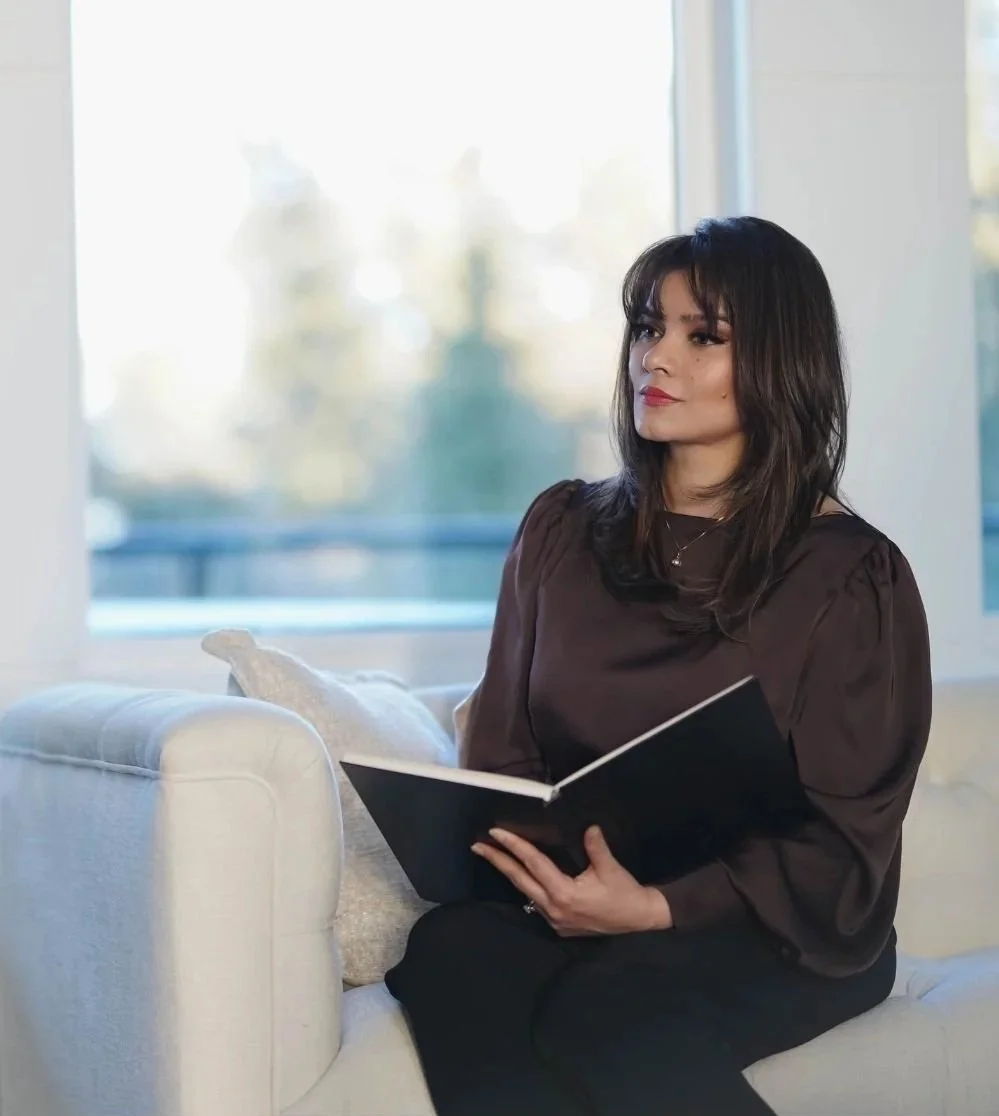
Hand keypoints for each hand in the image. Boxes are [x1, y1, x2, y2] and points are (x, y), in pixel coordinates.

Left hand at [471, 825, 672, 935]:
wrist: (640, 922)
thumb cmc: (625, 895)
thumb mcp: (611, 869)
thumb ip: (596, 847)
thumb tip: (587, 827)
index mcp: (564, 893)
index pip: (533, 864)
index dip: (514, 847)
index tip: (496, 833)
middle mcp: (554, 908)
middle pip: (520, 880)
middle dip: (498, 861)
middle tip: (478, 846)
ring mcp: (554, 920)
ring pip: (526, 891)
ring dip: (510, 873)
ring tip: (494, 856)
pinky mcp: (559, 926)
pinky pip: (536, 902)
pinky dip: (526, 886)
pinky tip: (520, 876)